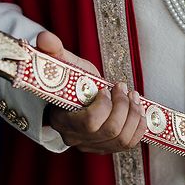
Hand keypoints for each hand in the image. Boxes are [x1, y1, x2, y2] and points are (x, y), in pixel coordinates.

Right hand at [36, 31, 147, 153]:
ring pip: (122, 139)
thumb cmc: (71, 80)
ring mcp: (92, 146)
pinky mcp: (107, 147)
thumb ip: (53, 51)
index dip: (104, 106)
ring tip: (133, 96)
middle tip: (123, 87)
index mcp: (62, 119)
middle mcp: (76, 138)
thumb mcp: (64, 63)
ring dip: (134, 115)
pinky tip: (139, 110)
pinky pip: (129, 144)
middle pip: (109, 131)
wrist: (77, 95)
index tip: (105, 88)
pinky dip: (139, 127)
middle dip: (123, 107)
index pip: (89, 123)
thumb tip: (44, 37)